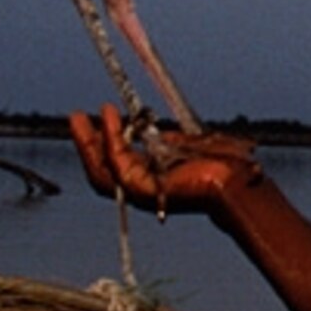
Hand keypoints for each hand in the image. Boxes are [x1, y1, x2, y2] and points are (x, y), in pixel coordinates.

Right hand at [69, 106, 262, 216]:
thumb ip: (163, 137)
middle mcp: (143, 190)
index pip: (116, 163)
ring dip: (90, 143)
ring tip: (80, 118)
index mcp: (152, 179)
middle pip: (102, 170)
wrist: (236, 177)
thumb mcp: (185, 142)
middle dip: (86, 143)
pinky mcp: (145, 192)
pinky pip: (119, 164)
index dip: (104, 141)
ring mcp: (142, 194)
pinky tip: (110, 117)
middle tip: (74, 118)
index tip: (100, 116)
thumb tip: (146, 121)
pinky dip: (110, 140)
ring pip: (103, 171)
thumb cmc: (220, 164)